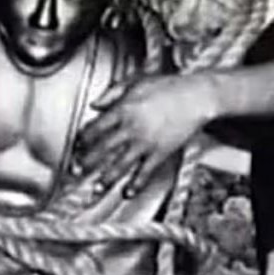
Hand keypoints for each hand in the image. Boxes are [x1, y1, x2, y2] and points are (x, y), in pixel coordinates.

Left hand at [74, 73, 217, 197]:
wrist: (196, 96)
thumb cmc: (168, 86)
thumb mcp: (135, 82)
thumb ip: (112, 93)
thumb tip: (95, 103)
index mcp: (124, 109)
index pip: (96, 127)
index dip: (84, 138)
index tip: (78, 145)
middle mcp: (132, 128)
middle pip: (103, 148)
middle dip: (88, 161)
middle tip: (78, 171)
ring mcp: (146, 142)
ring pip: (120, 164)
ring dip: (106, 178)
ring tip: (96, 188)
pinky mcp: (160, 152)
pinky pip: (144, 172)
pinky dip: (135, 184)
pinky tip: (127, 192)